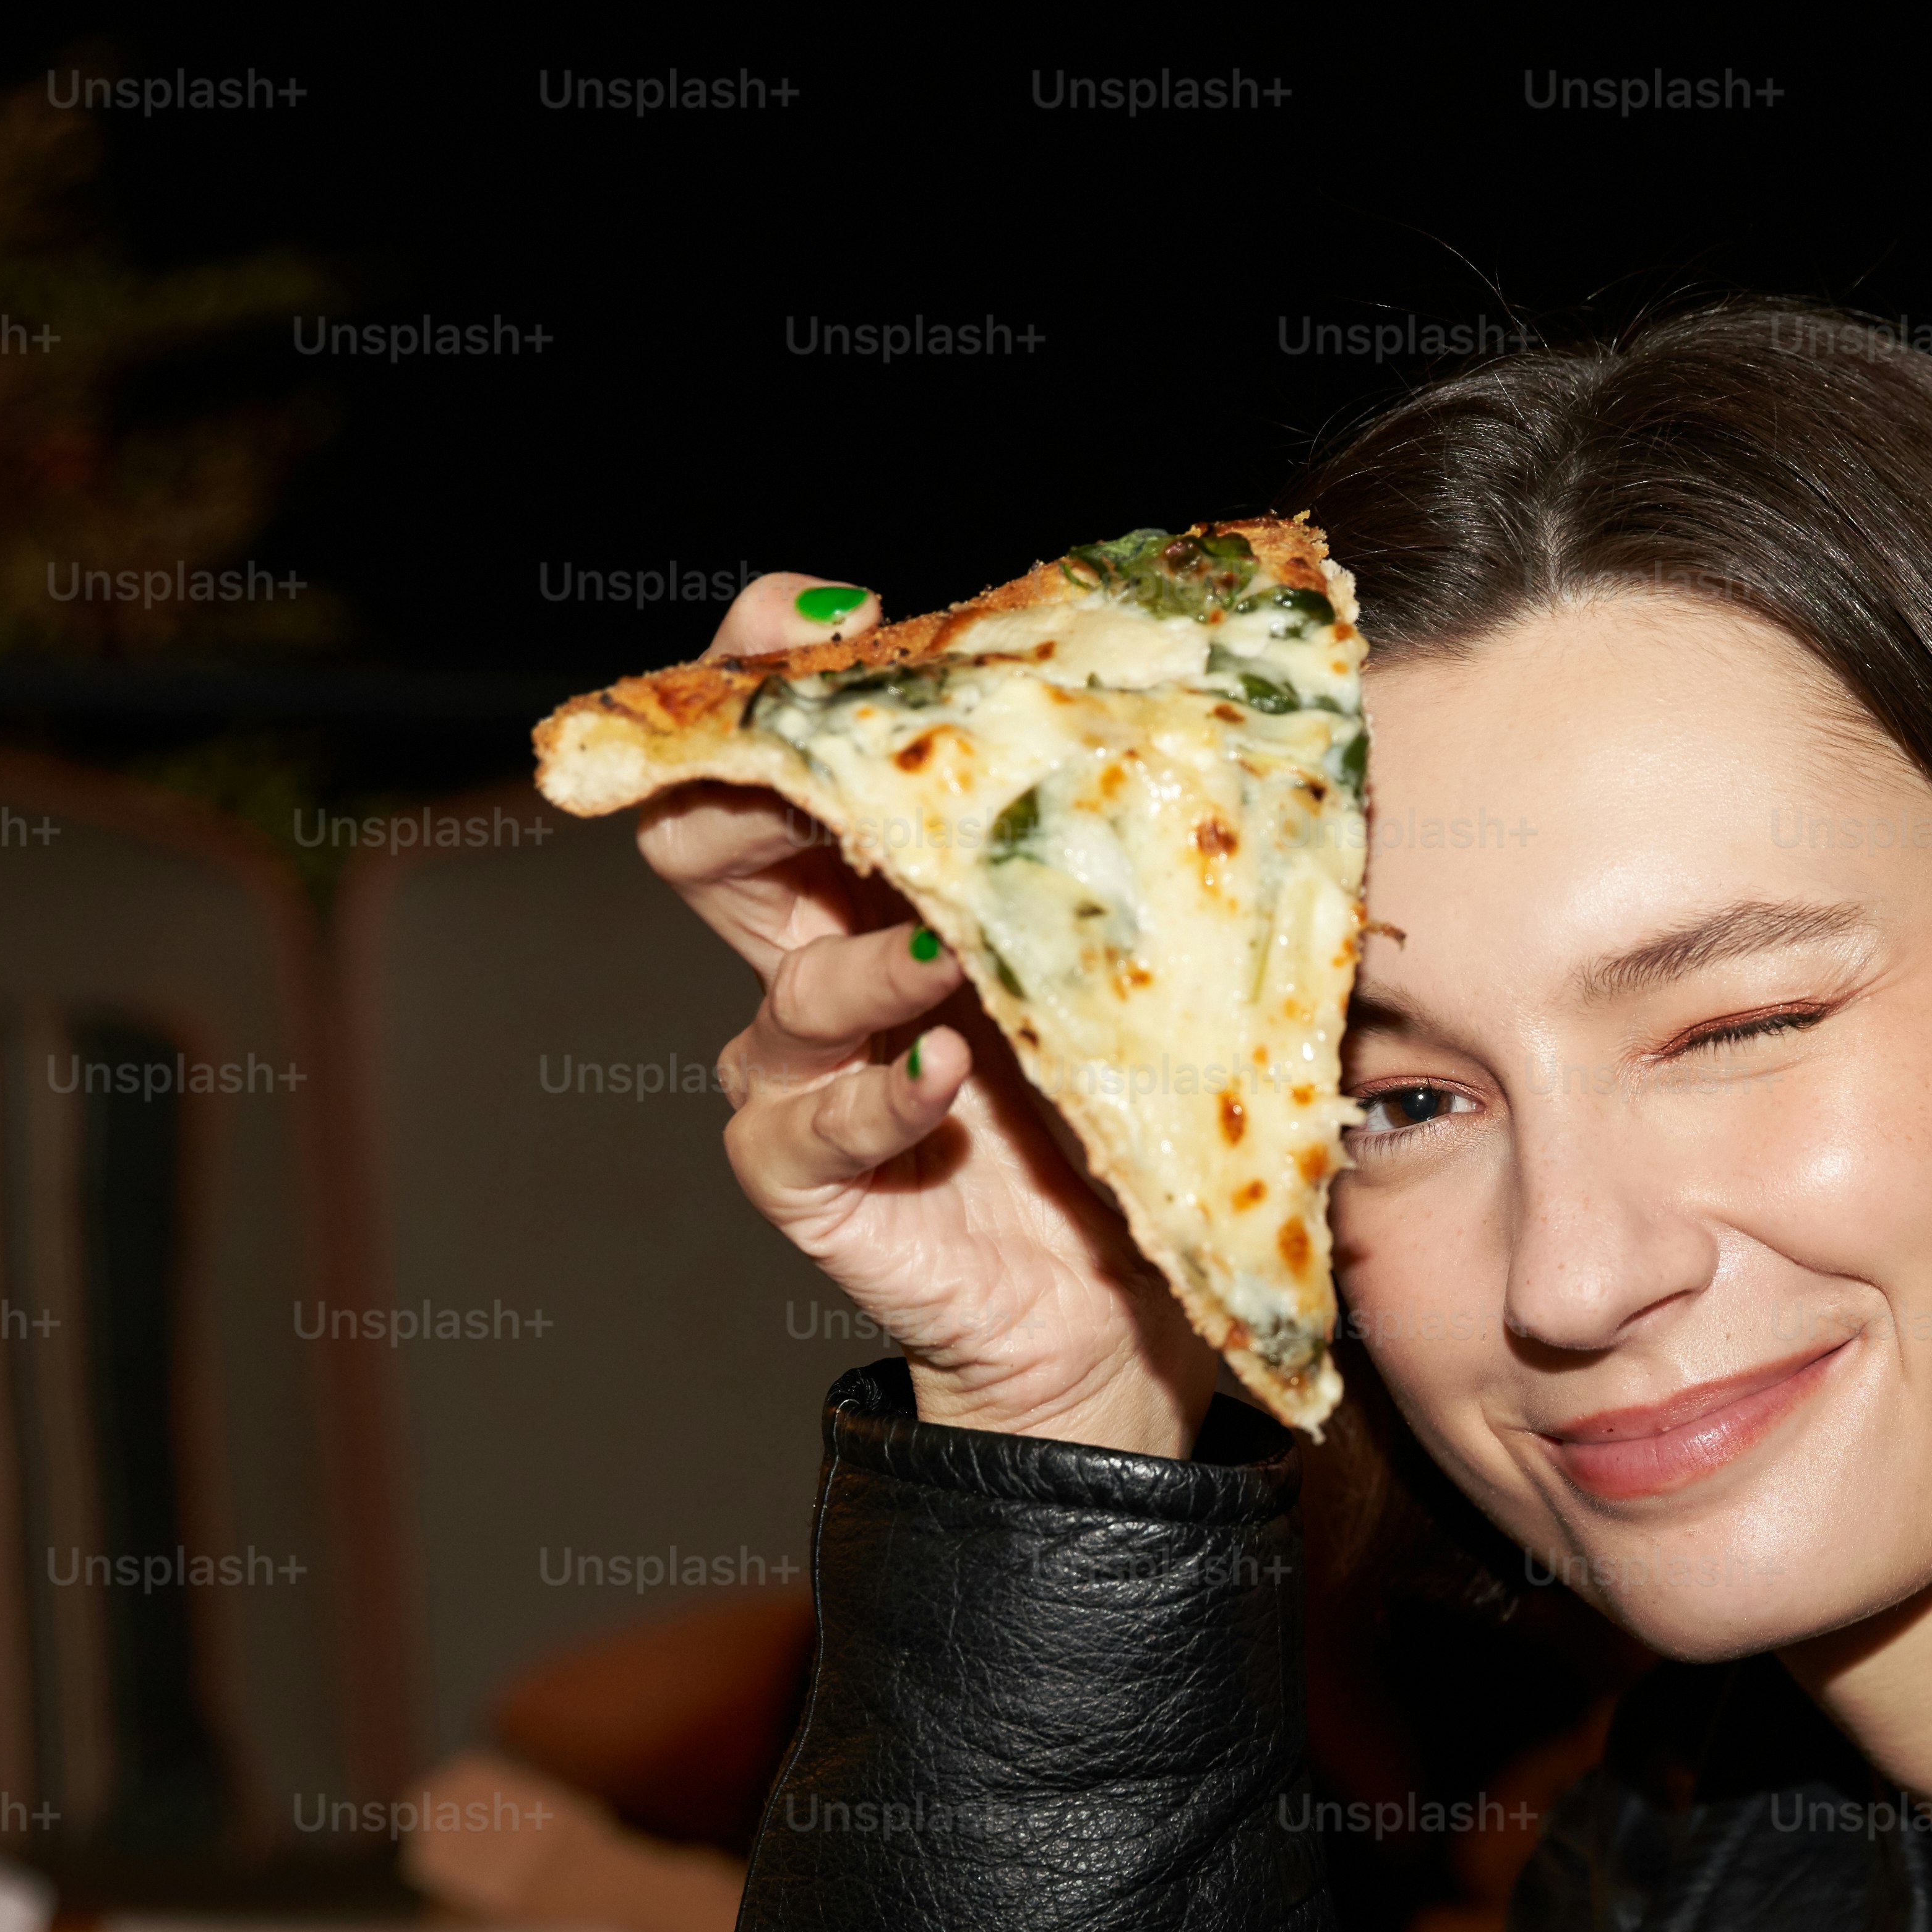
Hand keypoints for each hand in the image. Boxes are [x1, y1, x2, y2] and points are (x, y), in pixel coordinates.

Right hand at [636, 570, 1212, 1456]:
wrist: (1112, 1316)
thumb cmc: (1122, 1121)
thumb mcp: (1125, 966)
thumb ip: (1120, 866)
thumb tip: (1218, 727)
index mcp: (885, 886)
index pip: (795, 755)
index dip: (777, 672)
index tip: (828, 615)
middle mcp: (824, 964)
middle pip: (714, 845)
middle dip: (749, 788)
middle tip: (811, 760)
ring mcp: (804, 1075)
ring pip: (781, 988)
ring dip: (864, 964)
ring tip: (945, 954)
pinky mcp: (809, 1178)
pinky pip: (805, 1125)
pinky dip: (875, 1095)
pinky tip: (937, 1072)